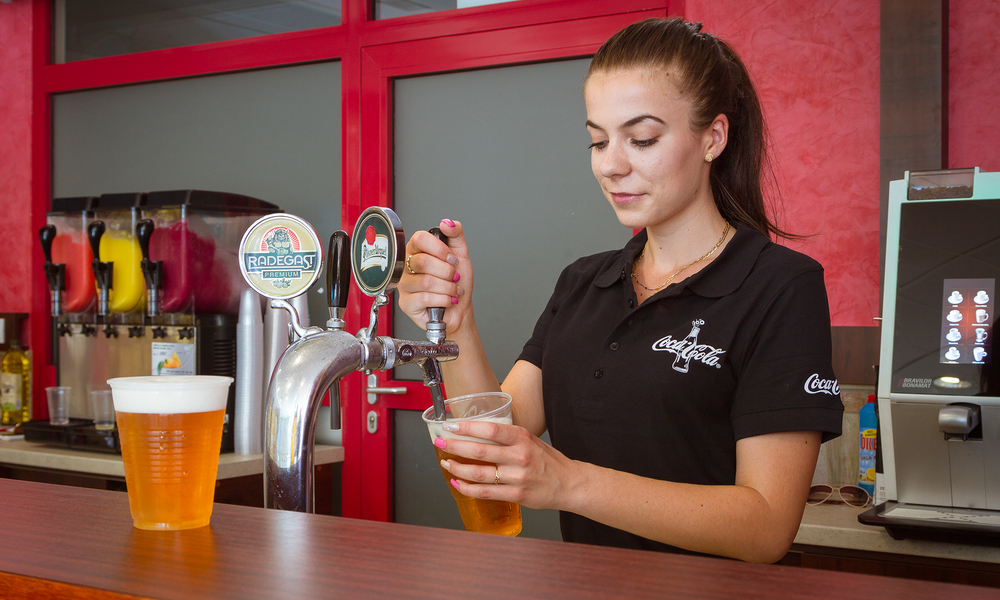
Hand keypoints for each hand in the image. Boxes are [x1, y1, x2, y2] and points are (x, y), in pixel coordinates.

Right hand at [397, 219, 473, 334]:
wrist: (459, 309)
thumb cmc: (457, 283)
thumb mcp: (461, 255)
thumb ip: (456, 235)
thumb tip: (447, 223)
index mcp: (418, 251)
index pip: (419, 239)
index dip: (440, 249)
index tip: (452, 259)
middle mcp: (407, 266)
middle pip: (423, 262)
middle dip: (447, 272)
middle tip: (454, 277)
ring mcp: (405, 285)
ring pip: (426, 281)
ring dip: (448, 288)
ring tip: (453, 290)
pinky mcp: (406, 303)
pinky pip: (425, 298)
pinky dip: (443, 300)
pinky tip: (447, 300)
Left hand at [433, 419, 578, 510]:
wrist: (568, 483)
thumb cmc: (547, 460)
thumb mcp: (530, 440)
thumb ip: (507, 437)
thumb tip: (476, 433)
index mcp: (522, 438)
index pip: (490, 430)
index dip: (467, 428)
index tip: (450, 426)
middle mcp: (519, 457)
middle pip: (480, 451)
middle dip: (455, 446)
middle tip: (440, 443)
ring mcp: (517, 478)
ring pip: (479, 474)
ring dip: (458, 468)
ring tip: (446, 463)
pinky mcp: (516, 495)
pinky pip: (485, 492)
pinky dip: (468, 488)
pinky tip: (458, 483)